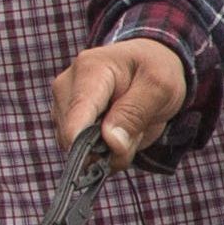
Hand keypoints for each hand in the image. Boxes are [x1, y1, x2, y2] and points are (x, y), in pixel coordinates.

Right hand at [52, 35, 186, 165]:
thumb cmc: (155, 71)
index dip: (83, 141)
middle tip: (138, 128)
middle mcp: (67, 86)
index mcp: (89, 70)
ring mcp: (63, 105)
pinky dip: (105, 150)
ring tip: (131, 125)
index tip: (100, 159)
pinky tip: (120, 131)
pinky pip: (82, 150)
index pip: (77, 113)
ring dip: (109, 148)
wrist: (149, 66)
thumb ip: (135, 113)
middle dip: (109, 145)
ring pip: (77, 147)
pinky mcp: (66, 121)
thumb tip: (110, 142)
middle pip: (74, 136)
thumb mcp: (160, 87)